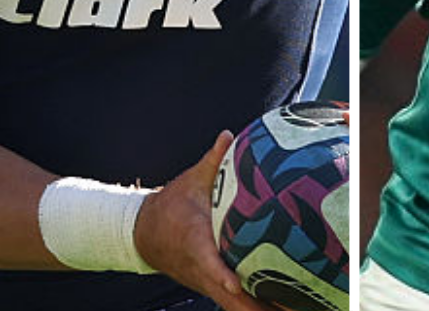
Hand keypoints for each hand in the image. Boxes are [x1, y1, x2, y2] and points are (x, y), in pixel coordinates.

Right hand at [133, 132, 271, 310]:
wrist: (144, 235)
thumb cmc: (169, 207)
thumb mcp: (189, 181)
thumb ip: (212, 161)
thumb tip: (228, 135)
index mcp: (194, 242)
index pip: (207, 262)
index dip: (221, 274)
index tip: (235, 281)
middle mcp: (200, 269)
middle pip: (227, 296)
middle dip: (252, 306)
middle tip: (284, 309)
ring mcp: (207, 283)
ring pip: (233, 305)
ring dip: (257, 310)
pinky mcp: (214, 288)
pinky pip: (235, 304)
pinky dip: (254, 308)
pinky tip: (279, 309)